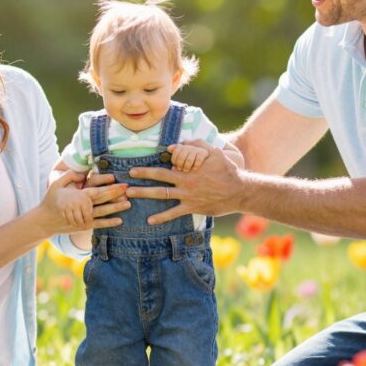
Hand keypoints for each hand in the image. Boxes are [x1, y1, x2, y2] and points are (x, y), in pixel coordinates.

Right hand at [41, 170, 128, 233]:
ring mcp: (84, 217)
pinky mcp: (84, 226)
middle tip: (129, 189)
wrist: (45, 220)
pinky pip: (99, 224)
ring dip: (116, 208)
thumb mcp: (56, 184)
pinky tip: (120, 221)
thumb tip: (81, 172)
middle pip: (103, 199)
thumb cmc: (51, 200)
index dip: (110, 186)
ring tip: (128, 203)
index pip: (97, 190)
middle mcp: (83, 206)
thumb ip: (69, 176)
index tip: (120, 182)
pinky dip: (109, 223)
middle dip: (116, 194)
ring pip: (103, 212)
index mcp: (79, 195)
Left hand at [127, 141, 243, 224]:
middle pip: (159, 177)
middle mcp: (184, 181)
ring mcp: (187, 196)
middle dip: (142, 176)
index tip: (135, 165)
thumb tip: (178, 144)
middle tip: (127, 177)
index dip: (150, 165)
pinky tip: (150, 221)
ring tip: (130, 194)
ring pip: (162, 194)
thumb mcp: (214, 152)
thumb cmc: (227, 170)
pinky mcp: (192, 207)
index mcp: (188, 168)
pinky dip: (161, 217)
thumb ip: (197, 145)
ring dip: (145, 194)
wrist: (238, 191)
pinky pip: (174, 213)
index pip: (166, 164)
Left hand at [168, 142, 208, 172]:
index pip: (177, 149)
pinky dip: (196, 164)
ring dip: (187, 166)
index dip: (174, 158)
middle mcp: (190, 147)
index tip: (174, 164)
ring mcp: (197, 149)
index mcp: (183, 147)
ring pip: (189, 159)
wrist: (204, 164)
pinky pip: (199, 159)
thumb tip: (168, 148)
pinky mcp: (204, 153)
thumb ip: (175, 154)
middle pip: (182, 155)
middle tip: (179, 169)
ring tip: (186, 170)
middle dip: (180, 163)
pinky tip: (194, 169)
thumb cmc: (189, 161)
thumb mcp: (181, 158)